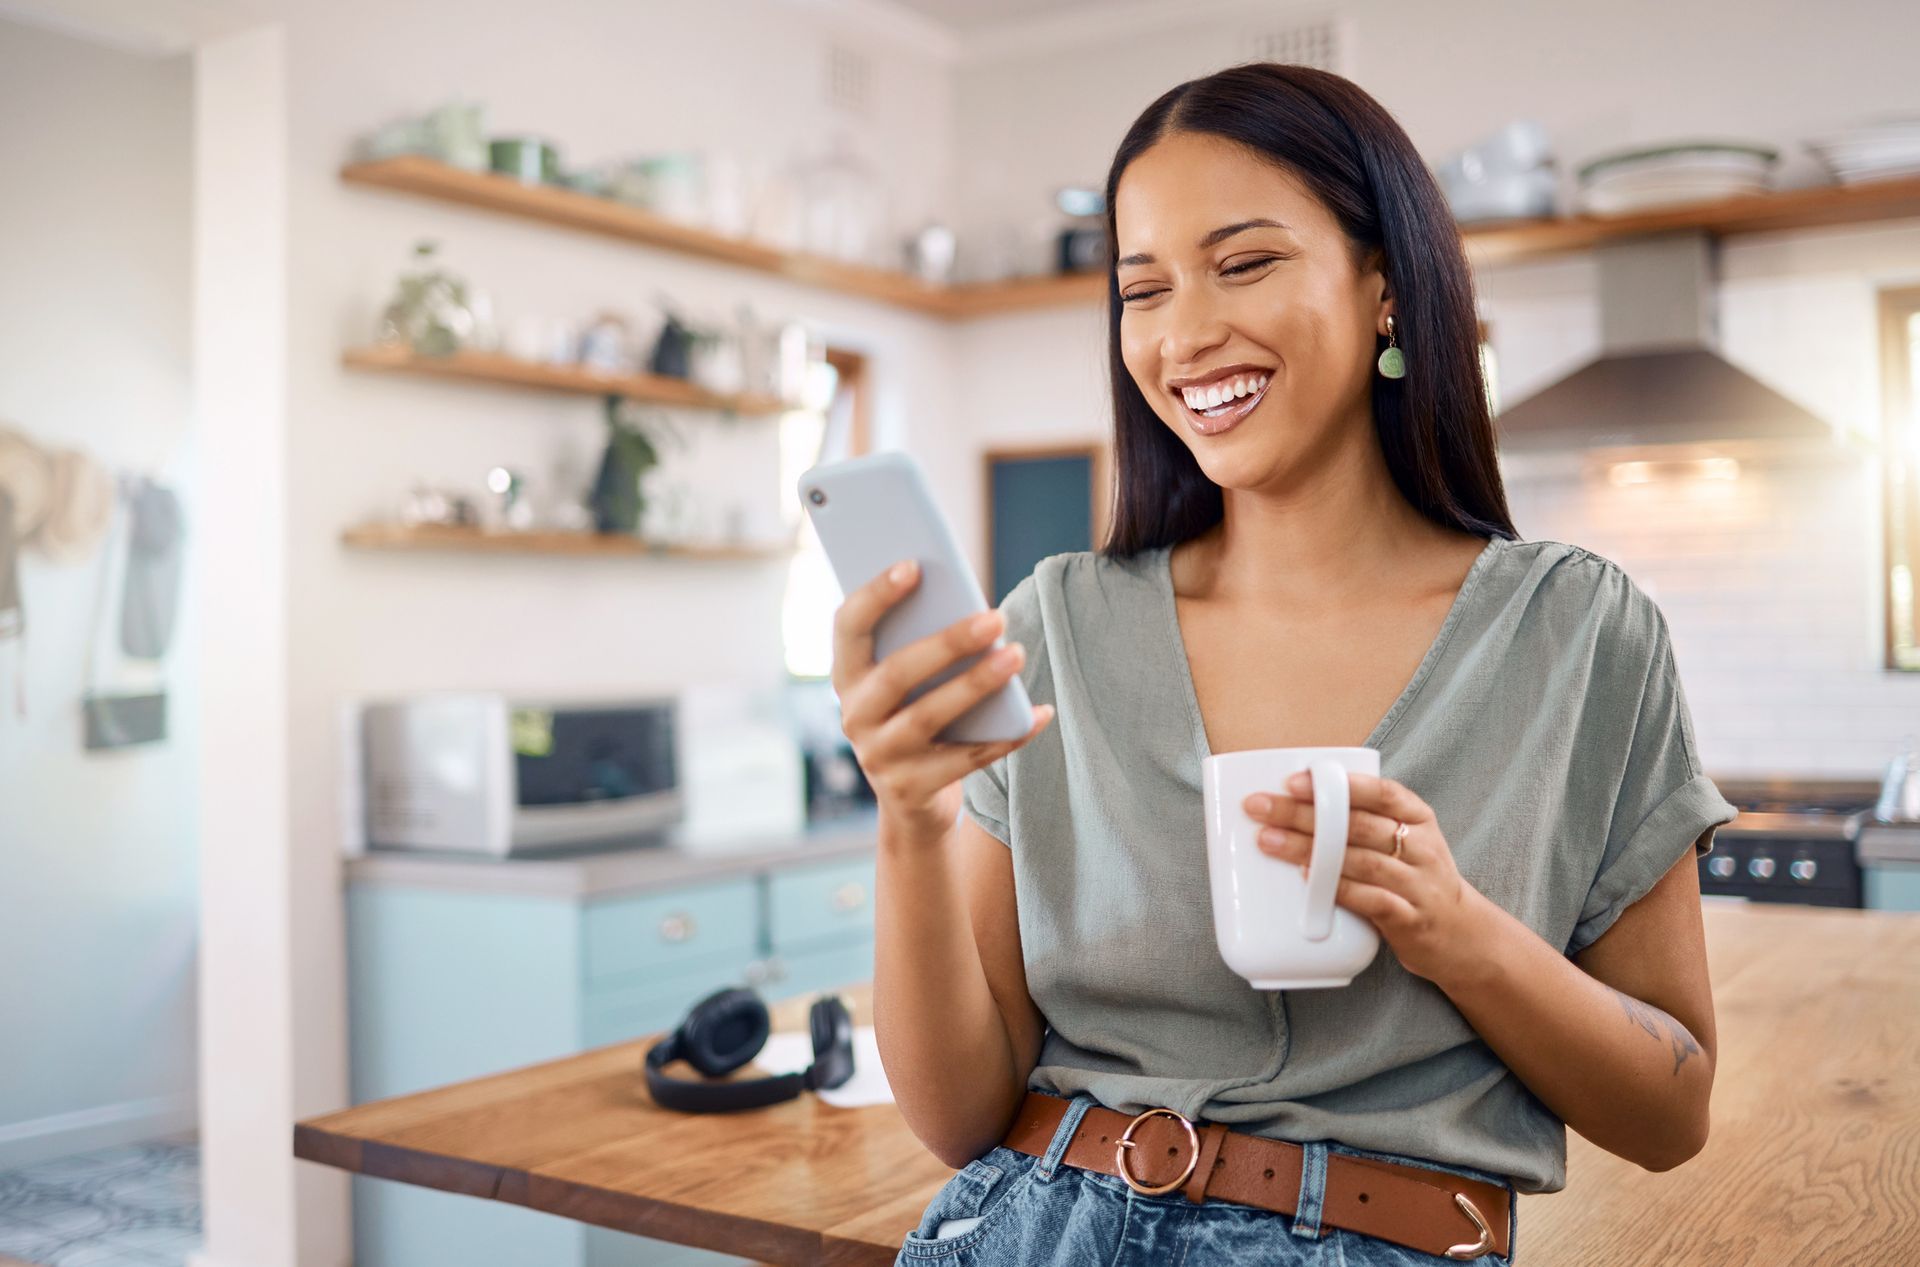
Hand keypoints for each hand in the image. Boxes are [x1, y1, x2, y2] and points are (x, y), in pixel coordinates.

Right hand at [831, 558, 1052, 848]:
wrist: (910, 802)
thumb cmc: (916, 715)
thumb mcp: (908, 682)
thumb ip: (922, 645)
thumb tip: (974, 608)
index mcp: (848, 676)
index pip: (848, 627)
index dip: (875, 595)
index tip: (913, 565)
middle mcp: (854, 716)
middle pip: (897, 673)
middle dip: (948, 642)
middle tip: (996, 617)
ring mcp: (879, 757)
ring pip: (927, 716)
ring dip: (976, 684)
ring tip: (1018, 655)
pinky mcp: (910, 789)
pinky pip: (966, 759)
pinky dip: (1007, 735)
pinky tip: (1040, 713)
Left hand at [1242, 771, 1494, 986]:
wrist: (1460, 934)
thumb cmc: (1414, 878)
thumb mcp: (1404, 839)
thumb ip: (1363, 820)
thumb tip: (1292, 801)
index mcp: (1418, 818)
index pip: (1381, 792)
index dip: (1338, 783)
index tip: (1294, 781)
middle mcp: (1421, 847)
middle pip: (1358, 824)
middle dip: (1304, 814)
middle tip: (1260, 808)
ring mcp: (1418, 884)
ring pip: (1360, 860)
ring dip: (1310, 850)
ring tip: (1269, 841)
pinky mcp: (1409, 919)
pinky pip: (1371, 900)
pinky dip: (1339, 888)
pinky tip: (1309, 879)